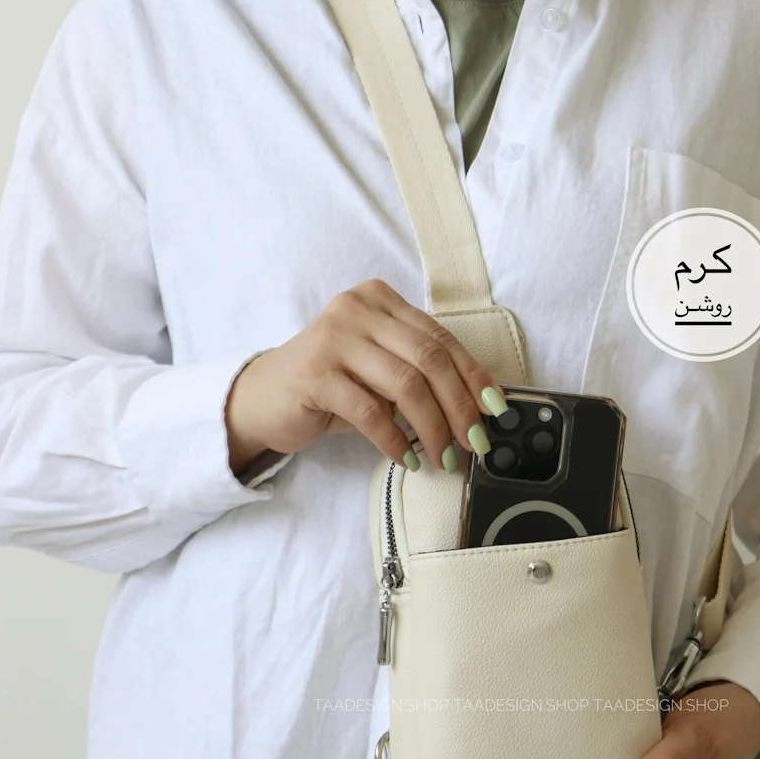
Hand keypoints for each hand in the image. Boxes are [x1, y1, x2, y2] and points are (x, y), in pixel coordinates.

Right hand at [224, 279, 507, 473]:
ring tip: (445, 457)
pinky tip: (407, 458)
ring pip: (406, 385)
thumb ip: (421, 375)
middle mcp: (358, 309)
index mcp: (381, 300)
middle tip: (474, 442)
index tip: (495, 410)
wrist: (264, 399)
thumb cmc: (332, 386)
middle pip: (429, 359)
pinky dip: (396, 440)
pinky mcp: (315, 374)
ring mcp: (333, 338)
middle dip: (459, 407)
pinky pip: (371, 411)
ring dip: (433, 428)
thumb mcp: (381, 371)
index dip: (473, 376)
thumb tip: (479, 408)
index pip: (441, 338)